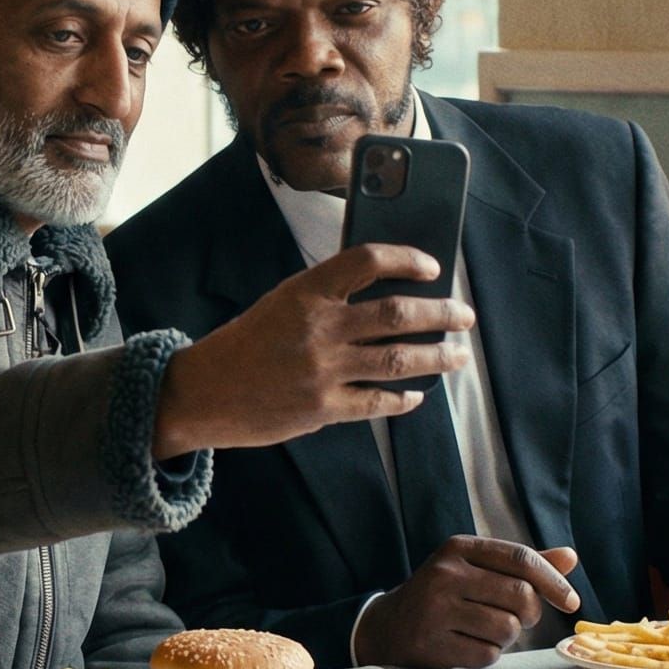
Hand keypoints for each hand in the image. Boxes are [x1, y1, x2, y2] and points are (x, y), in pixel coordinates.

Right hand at [152, 244, 474, 457]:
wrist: (203, 392)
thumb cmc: (245, 343)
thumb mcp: (281, 304)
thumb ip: (327, 297)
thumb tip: (388, 293)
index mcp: (305, 292)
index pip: (367, 261)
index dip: (407, 259)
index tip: (433, 266)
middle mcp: (319, 328)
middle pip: (397, 314)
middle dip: (441, 314)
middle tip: (464, 316)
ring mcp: (323, 371)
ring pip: (398, 360)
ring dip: (437, 357)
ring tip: (458, 356)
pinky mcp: (323, 408)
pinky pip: (377, 402)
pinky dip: (403, 398)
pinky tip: (416, 394)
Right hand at [355, 541, 581, 668]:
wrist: (387, 627)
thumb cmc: (444, 595)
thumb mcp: (475, 569)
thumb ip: (522, 565)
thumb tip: (571, 557)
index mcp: (458, 548)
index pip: (521, 558)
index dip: (553, 581)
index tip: (571, 601)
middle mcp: (444, 575)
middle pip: (520, 596)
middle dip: (529, 613)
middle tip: (516, 618)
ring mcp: (435, 610)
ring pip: (507, 629)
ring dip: (507, 637)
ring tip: (485, 630)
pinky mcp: (431, 645)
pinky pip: (487, 655)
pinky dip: (487, 655)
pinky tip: (468, 645)